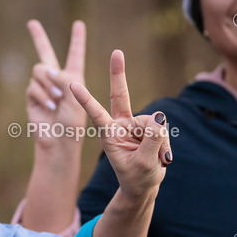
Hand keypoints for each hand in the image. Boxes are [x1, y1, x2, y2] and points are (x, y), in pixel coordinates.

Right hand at [25, 20, 86, 152]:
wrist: (59, 141)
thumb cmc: (73, 121)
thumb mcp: (77, 96)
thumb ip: (64, 78)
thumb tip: (46, 70)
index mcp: (74, 77)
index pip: (75, 54)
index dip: (77, 39)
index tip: (79, 23)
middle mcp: (57, 79)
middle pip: (45, 52)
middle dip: (38, 37)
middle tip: (32, 22)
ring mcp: (43, 87)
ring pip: (40, 71)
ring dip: (49, 84)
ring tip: (57, 101)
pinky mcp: (32, 96)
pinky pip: (34, 86)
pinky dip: (43, 96)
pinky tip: (50, 107)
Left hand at [70, 50, 171, 199]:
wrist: (144, 184)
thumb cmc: (137, 177)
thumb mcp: (144, 163)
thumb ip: (151, 141)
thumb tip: (159, 117)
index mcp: (109, 134)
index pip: (96, 114)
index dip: (86, 99)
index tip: (71, 84)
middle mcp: (119, 124)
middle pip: (120, 95)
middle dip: (118, 73)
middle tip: (117, 52)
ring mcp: (134, 123)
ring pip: (155, 122)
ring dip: (160, 143)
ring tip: (155, 158)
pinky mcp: (148, 125)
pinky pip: (162, 127)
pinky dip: (165, 143)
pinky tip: (161, 155)